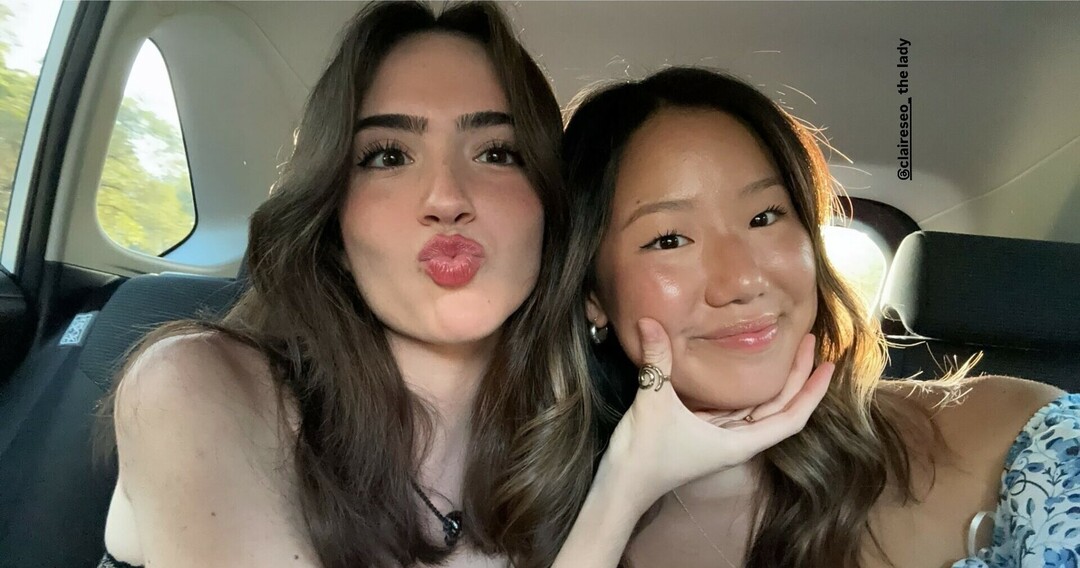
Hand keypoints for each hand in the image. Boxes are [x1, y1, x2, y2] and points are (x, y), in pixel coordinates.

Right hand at [603, 317, 833, 505]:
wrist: (620, 487)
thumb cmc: (645, 455)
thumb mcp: (653, 403)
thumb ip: (657, 361)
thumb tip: (650, 320)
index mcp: (739, 442)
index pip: (791, 417)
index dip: (812, 392)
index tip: (830, 366)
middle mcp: (736, 440)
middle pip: (779, 408)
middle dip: (798, 377)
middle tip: (811, 341)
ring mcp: (720, 437)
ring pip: (758, 408)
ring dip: (775, 382)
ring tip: (787, 349)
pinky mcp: (702, 432)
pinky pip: (734, 408)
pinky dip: (746, 388)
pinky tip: (745, 367)